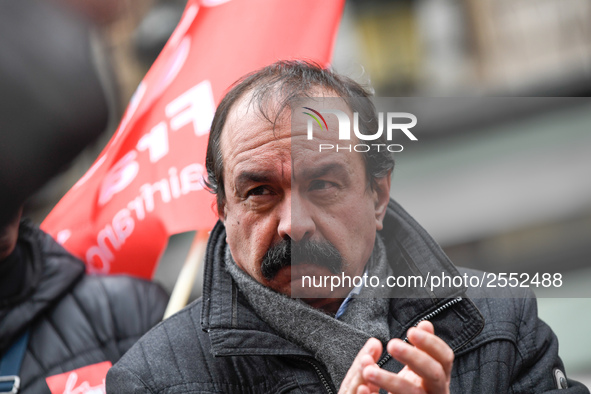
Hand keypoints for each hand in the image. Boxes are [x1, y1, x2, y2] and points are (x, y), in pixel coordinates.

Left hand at [339, 321, 453, 393]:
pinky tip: (363, 389)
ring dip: (389, 380)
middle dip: (414, 358)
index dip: (432, 344)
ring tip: (367, 370)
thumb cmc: (409, 388)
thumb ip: (421, 347)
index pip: (445, 358)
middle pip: (434, 374)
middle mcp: (436, 392)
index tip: (410, 331)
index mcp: (438, 377)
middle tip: (392, 344)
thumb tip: (425, 324)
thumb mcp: (416, 367)